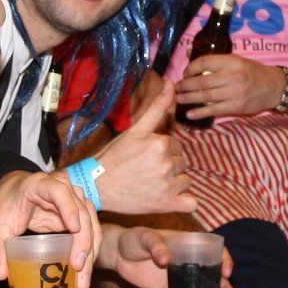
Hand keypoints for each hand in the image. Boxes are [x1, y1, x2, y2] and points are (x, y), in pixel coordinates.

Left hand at [0, 169, 99, 287]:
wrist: (17, 190)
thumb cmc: (10, 203)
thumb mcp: (1, 222)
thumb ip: (0, 246)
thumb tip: (1, 275)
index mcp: (42, 185)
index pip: (60, 192)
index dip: (69, 208)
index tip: (74, 228)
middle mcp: (65, 188)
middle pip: (82, 212)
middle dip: (83, 242)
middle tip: (78, 267)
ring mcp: (76, 199)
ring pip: (91, 223)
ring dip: (91, 252)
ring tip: (83, 279)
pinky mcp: (81, 213)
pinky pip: (92, 230)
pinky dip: (91, 251)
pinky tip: (85, 271)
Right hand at [90, 86, 194, 214]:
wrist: (97, 185)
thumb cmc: (115, 157)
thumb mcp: (136, 130)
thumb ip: (157, 106)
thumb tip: (172, 82)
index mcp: (161, 144)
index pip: (175, 146)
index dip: (161, 151)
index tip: (144, 157)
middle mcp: (167, 164)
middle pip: (181, 163)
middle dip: (168, 165)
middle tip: (145, 170)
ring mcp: (168, 186)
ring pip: (186, 180)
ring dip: (174, 182)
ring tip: (151, 183)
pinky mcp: (168, 205)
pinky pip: (191, 202)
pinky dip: (184, 201)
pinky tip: (169, 198)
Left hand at [103, 227, 234, 287]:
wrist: (117, 255)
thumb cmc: (133, 239)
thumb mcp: (144, 237)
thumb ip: (155, 245)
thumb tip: (165, 259)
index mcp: (190, 245)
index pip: (215, 251)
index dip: (225, 261)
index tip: (227, 272)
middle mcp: (191, 263)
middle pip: (214, 277)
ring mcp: (181, 280)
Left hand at [175, 54, 285, 120]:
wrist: (273, 87)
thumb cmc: (252, 72)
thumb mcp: (236, 60)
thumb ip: (214, 59)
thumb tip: (188, 54)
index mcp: (232, 62)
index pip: (205, 62)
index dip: (191, 68)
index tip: (185, 72)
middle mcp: (233, 76)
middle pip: (202, 81)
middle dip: (186, 85)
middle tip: (177, 87)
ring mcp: (235, 93)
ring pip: (205, 96)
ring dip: (189, 98)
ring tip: (178, 98)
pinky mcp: (236, 107)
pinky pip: (214, 110)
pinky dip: (200, 112)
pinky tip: (189, 113)